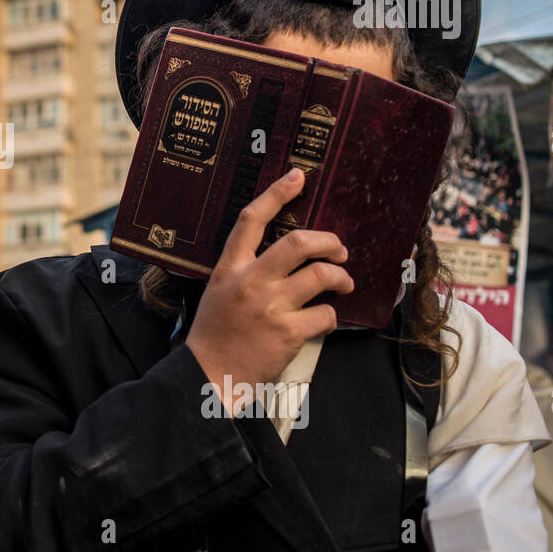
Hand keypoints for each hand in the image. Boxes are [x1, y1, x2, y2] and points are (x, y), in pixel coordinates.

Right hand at [183, 167, 352, 413]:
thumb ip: (245, 270)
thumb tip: (287, 257)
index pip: (252, 220)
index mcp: (229, 268)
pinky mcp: (289, 332)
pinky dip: (330, 316)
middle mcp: (250, 281)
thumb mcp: (219, 291)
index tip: (297, 176)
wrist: (209, 374)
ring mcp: (270, 306)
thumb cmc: (215, 334)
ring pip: (322, 275)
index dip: (276, 193)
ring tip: (343, 284)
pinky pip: (326, 314)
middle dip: (329, 241)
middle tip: (339, 249)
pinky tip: (322, 321)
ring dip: (341, 277)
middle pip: (299, 242)